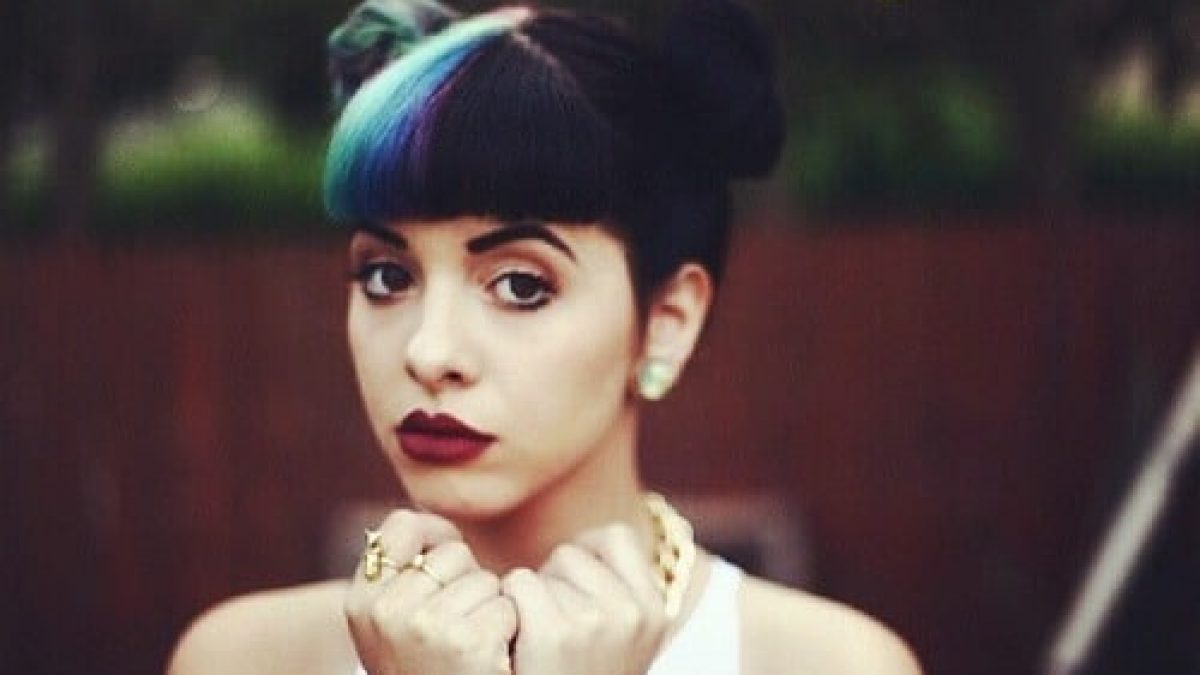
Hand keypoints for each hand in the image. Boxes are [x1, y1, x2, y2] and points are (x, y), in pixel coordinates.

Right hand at [346, 510, 516, 674]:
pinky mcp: (467, 642)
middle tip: (455, 633)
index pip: (400, 526)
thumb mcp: (396, 620)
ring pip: (486, 580)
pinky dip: (509, 631)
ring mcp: (425, 627)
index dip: (432, 543)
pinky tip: (490, 660)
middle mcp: (387, 612)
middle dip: (466, 586)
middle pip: (454, 555)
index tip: (437, 579)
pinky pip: (507, 606)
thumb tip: (430, 527)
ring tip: (471, 649)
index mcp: (361, 601)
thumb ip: (405, 569)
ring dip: (491, 610)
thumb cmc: (430, 668)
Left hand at [502, 524, 667, 674]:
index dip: (584, 558)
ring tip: (536, 643)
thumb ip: (615, 594)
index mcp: (655, 611)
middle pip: (572, 554)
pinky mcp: (556, 633)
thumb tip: (579, 548)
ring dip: (529, 598)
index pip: (615, 538)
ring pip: (542, 569)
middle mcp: (633, 612)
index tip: (571, 593)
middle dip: (553, 583)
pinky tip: (517, 639)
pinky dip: (509, 606)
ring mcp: (597, 620)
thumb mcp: (621, 639)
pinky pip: (519, 584)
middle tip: (552, 635)